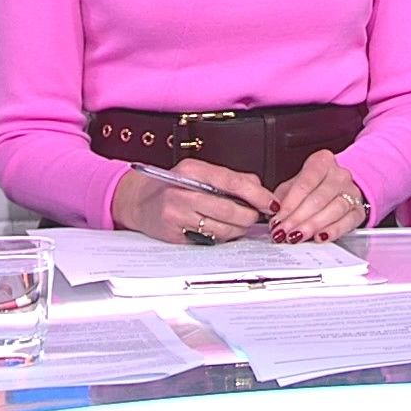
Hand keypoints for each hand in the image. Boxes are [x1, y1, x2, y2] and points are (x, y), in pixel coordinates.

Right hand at [111, 159, 270, 243]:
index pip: (232, 182)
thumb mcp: (199, 172)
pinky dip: (221, 237)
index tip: (271, 203)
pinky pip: (209, 240)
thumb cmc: (173, 186)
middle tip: (254, 216)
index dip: (257, 195)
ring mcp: (176, 215)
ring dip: (237, 229)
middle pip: (230, 210)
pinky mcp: (174, 235)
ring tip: (236, 223)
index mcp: (192, 170)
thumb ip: (230, 179)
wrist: (139, 201)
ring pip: (222, 228)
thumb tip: (261, 191)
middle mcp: (182, 192)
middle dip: (249, 216)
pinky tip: (218, 229)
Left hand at [271, 149, 368, 243]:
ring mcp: (352, 192)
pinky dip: (334, 230)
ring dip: (313, 225)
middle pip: (319, 198)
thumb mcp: (293, 186)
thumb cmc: (311, 187)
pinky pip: (349, 221)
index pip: (305, 182)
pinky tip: (320, 237)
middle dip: (298, 218)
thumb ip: (283, 198)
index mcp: (322, 162)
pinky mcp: (359, 210)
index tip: (277, 219)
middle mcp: (340, 175)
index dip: (290, 204)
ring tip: (297, 237)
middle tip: (284, 232)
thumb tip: (272, 214)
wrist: (337, 189)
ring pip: (334, 209)